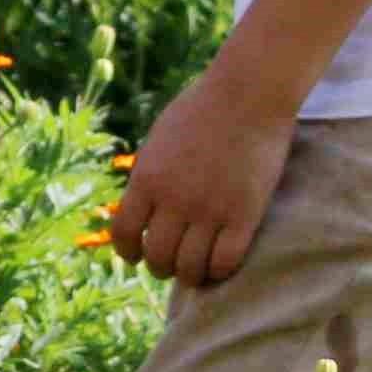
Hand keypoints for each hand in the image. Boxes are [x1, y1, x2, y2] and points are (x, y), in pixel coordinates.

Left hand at [105, 59, 299, 288]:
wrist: (246, 95)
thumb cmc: (201, 110)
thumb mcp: (158, 141)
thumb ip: (150, 175)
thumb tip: (143, 206)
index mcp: (145, 180)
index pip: (124, 234)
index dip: (128, 253)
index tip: (135, 257)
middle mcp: (173, 200)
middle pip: (157, 257)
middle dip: (161, 267)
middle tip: (170, 266)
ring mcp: (209, 210)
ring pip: (190, 267)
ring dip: (190, 275)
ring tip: (195, 271)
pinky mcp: (244, 216)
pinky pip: (225, 261)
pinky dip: (219, 271)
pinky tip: (220, 266)